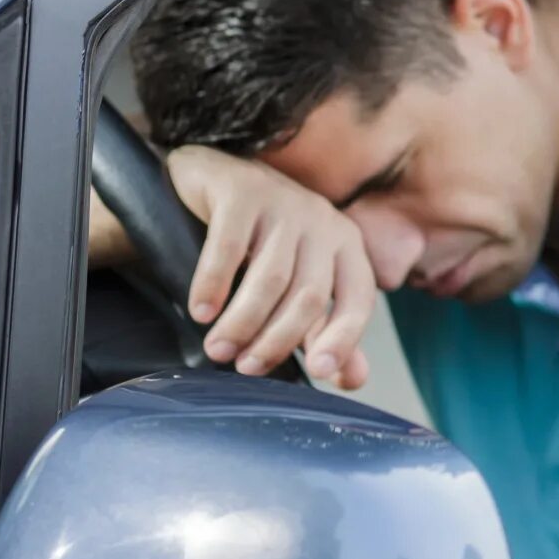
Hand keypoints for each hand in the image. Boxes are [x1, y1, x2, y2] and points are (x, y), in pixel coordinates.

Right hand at [166, 146, 373, 389]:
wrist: (217, 180)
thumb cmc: (265, 243)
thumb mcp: (300, 285)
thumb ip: (325, 331)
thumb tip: (353, 379)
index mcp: (346, 246)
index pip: (358, 298)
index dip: (344, 337)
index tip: (319, 372)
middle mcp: (323, 221)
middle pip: (308, 295)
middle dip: (276, 340)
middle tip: (243, 367)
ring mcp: (284, 202)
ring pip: (270, 277)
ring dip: (242, 321)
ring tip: (217, 349)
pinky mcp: (243, 191)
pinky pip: (229, 246)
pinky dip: (214, 284)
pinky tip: (200, 311)